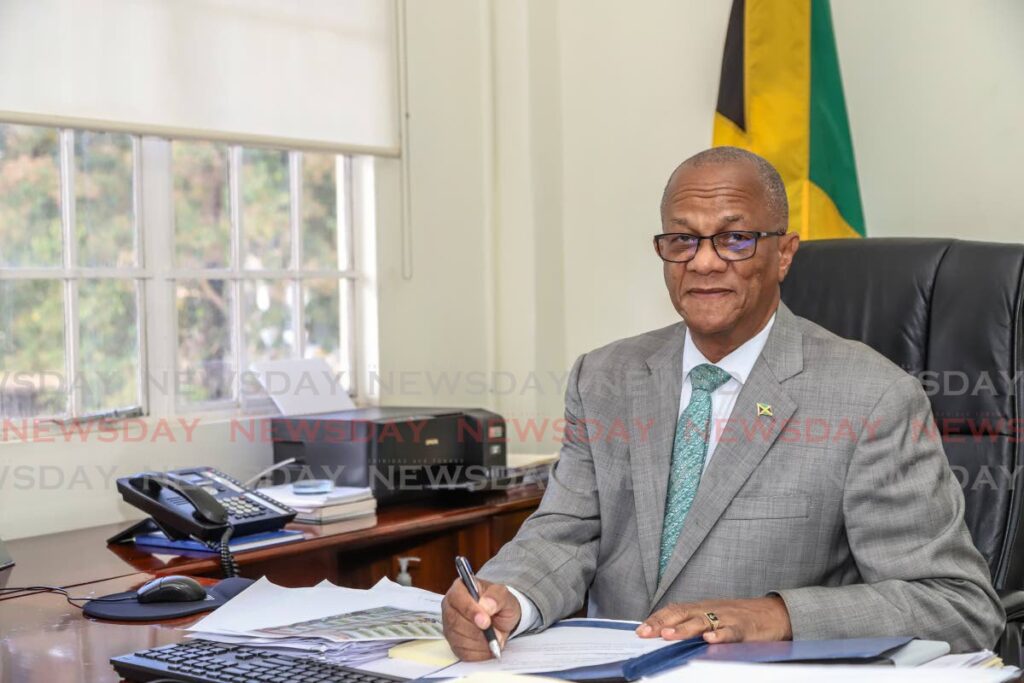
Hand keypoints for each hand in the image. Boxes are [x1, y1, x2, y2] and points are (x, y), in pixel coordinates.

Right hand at [442, 577, 521, 660]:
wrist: (502, 619)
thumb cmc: (500, 604)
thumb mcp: (505, 595)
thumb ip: (496, 596)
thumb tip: (485, 605)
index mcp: (460, 588)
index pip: (457, 598)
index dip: (470, 611)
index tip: (485, 621)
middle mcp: (450, 606)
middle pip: (455, 621)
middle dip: (478, 630)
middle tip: (496, 633)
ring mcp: (449, 626)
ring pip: (459, 638)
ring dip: (481, 641)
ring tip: (495, 637)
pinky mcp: (453, 643)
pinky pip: (462, 652)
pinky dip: (479, 651)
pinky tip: (488, 645)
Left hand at [636, 596, 791, 643]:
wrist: (774, 613)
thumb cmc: (740, 616)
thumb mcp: (714, 616)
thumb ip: (693, 622)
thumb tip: (665, 632)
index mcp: (702, 607)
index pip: (674, 610)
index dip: (657, 618)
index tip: (640, 630)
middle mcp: (711, 610)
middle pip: (683, 613)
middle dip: (662, 623)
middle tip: (646, 633)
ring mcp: (727, 618)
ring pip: (703, 622)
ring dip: (684, 629)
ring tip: (668, 635)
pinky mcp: (744, 629)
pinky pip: (731, 632)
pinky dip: (719, 635)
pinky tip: (709, 640)